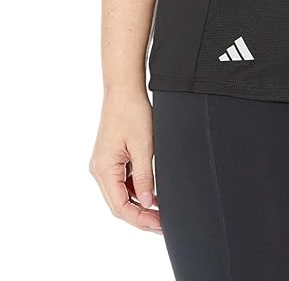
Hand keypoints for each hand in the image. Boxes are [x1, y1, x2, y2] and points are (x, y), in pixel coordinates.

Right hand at [89, 87, 161, 233]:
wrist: (123, 90)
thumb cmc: (133, 113)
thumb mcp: (143, 146)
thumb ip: (144, 176)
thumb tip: (147, 202)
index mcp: (104, 169)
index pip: (120, 206)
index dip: (140, 219)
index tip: (159, 225)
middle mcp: (100, 170)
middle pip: (119, 204)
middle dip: (141, 216)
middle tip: (162, 225)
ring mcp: (104, 165)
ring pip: (121, 194)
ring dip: (139, 205)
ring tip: (160, 213)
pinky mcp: (111, 158)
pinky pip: (122, 182)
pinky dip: (136, 190)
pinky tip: (152, 195)